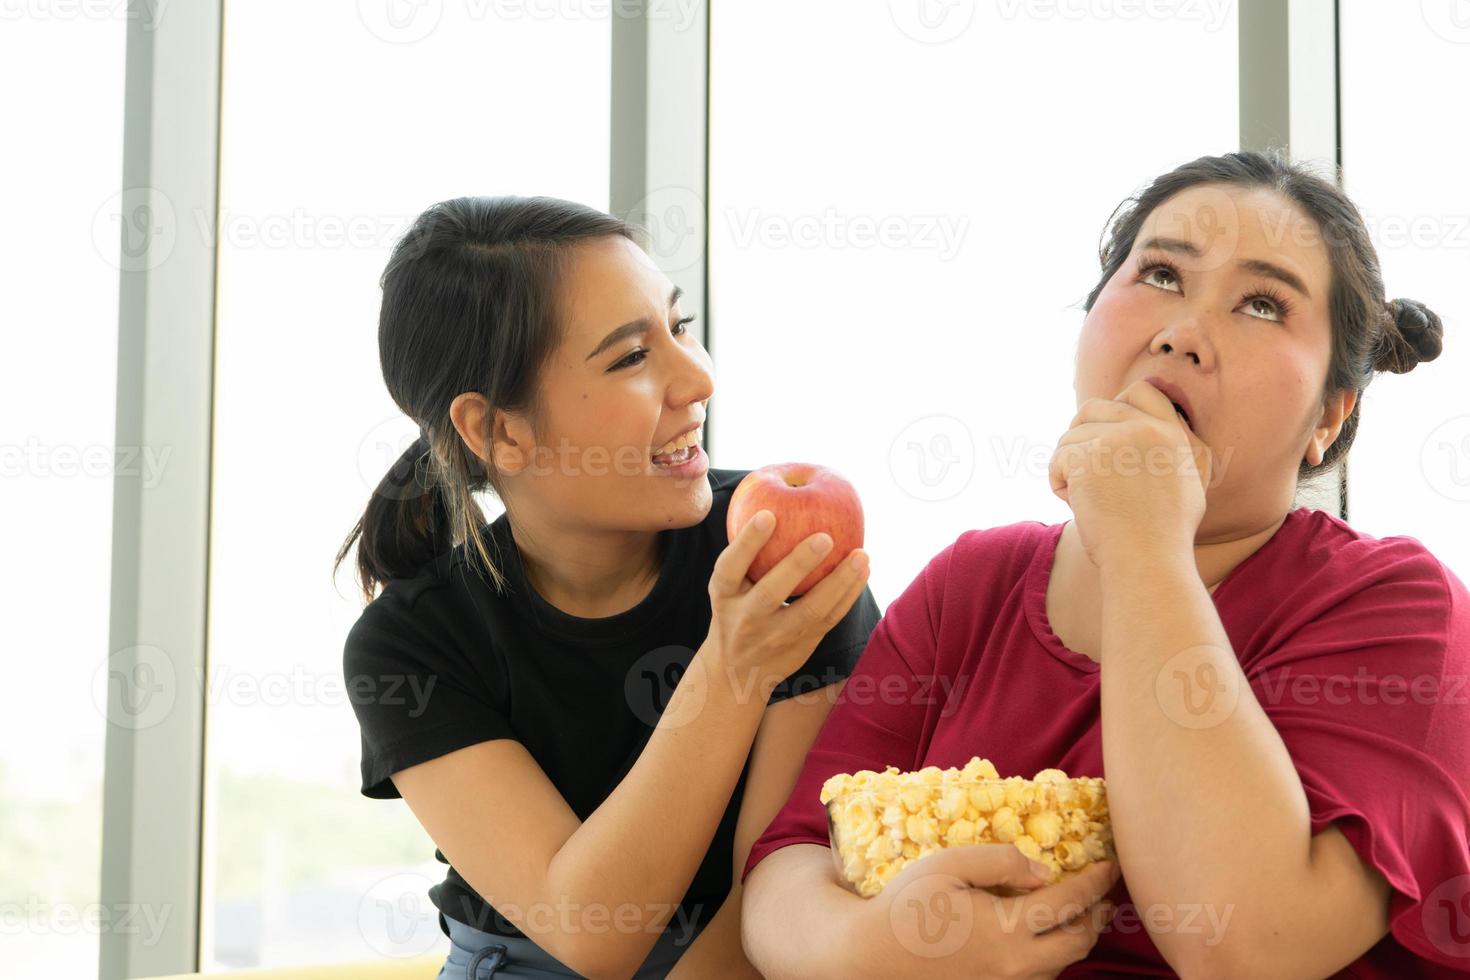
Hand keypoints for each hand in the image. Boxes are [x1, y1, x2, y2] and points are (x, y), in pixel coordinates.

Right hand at [705, 510, 870, 694]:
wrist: (737, 672)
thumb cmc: (735, 609)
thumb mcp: (727, 586)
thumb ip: (746, 555)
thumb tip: (776, 497)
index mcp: (723, 596)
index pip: (730, 567)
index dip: (747, 542)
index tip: (767, 514)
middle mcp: (747, 618)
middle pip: (772, 593)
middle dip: (798, 564)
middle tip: (825, 537)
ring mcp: (776, 637)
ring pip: (811, 612)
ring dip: (839, 583)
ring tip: (861, 555)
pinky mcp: (803, 645)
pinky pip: (830, 619)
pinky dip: (848, 595)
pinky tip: (863, 571)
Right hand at [843, 845, 1119, 979]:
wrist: (872, 960)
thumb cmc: (906, 908)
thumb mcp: (949, 866)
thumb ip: (1000, 861)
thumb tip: (1043, 871)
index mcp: (1008, 930)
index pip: (1069, 902)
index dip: (1095, 882)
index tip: (1111, 865)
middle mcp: (1016, 965)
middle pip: (1078, 942)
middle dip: (1097, 915)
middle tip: (1104, 893)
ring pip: (1061, 965)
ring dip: (1077, 938)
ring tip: (1080, 915)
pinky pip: (1037, 977)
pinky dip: (1052, 956)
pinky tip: (1042, 940)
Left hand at [1048, 379, 1213, 571]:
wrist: (1149, 562)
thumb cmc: (1164, 538)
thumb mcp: (1187, 484)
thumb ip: (1172, 452)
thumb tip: (1141, 429)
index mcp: (1174, 434)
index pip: (1142, 391)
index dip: (1116, 406)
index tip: (1103, 433)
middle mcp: (1147, 429)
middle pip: (1093, 408)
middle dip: (1079, 435)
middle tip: (1079, 467)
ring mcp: (1117, 440)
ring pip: (1070, 437)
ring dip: (1068, 466)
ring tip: (1085, 500)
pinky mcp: (1088, 456)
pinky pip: (1057, 459)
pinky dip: (1058, 482)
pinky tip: (1074, 504)